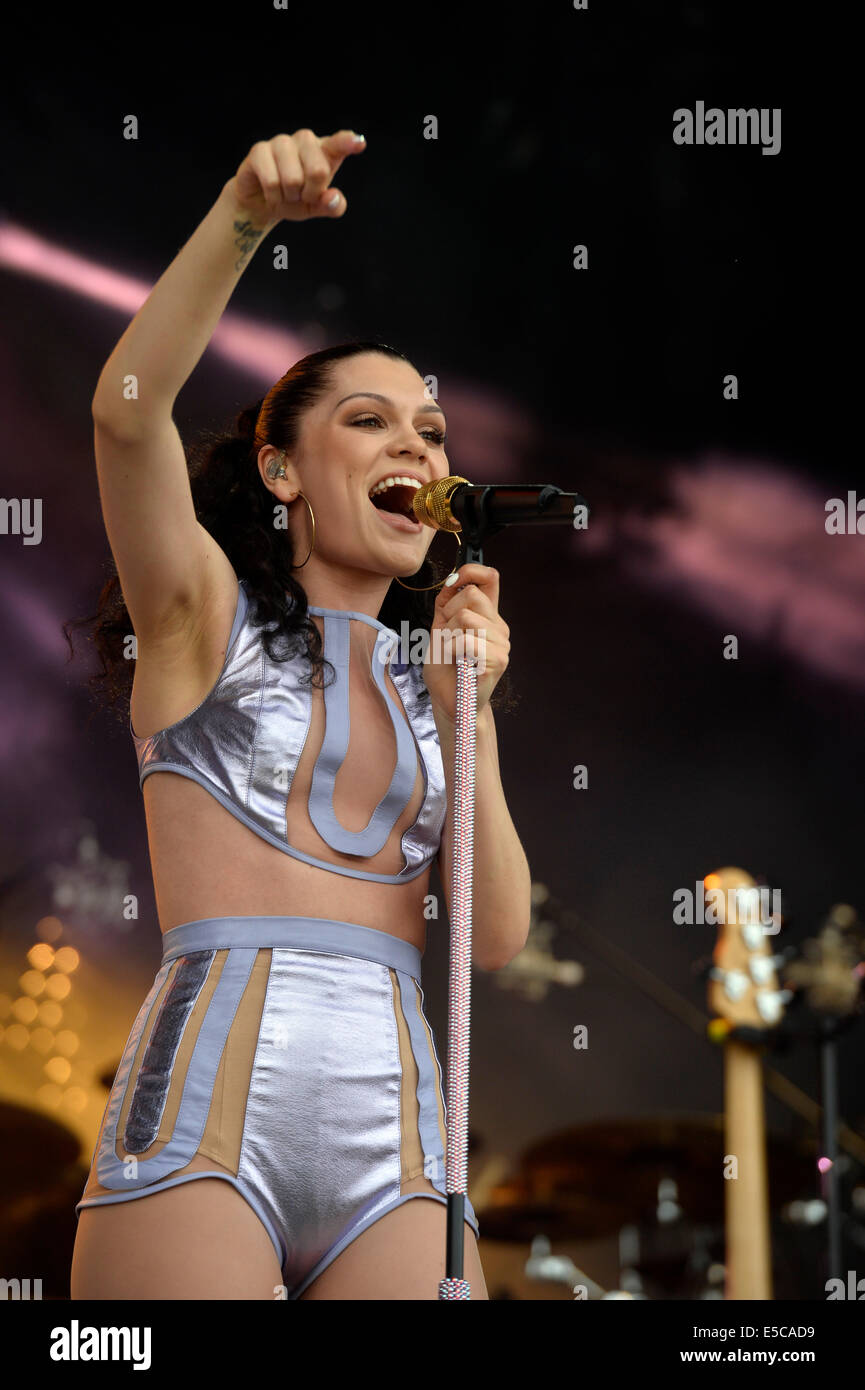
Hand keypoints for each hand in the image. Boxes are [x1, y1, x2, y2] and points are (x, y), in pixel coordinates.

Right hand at [227, 128, 365, 226]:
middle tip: (302, 195)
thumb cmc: (295, 198)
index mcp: (324, 150)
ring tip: (285, 192)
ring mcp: (281, 142)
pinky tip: (271, 193)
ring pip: (292, 179)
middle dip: (310, 194)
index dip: (348, 143)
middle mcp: (305, 140)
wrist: (263, 203)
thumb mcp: (317, 206)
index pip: (338, 144)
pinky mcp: (259, 150)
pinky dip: (274, 197)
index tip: (359, 143)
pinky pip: (272, 181)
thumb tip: (333, 198)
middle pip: (318, 171)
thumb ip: (332, 205)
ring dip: (289, 196)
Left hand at [423, 564, 509, 725]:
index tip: (453, 583)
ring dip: (448, 634)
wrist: (449, 702)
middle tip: (447, 635)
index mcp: (487, 616)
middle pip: (472, 594)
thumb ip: (446, 605)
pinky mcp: (498, 660)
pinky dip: (451, 650)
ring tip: (452, 652)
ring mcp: (502, 643)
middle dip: (449, 612)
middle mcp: (499, 627)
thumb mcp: (440, 629)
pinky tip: (457, 662)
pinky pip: (466, 640)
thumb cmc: (446, 669)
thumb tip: (453, 580)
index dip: (471, 571)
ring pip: (466, 617)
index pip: (491, 577)